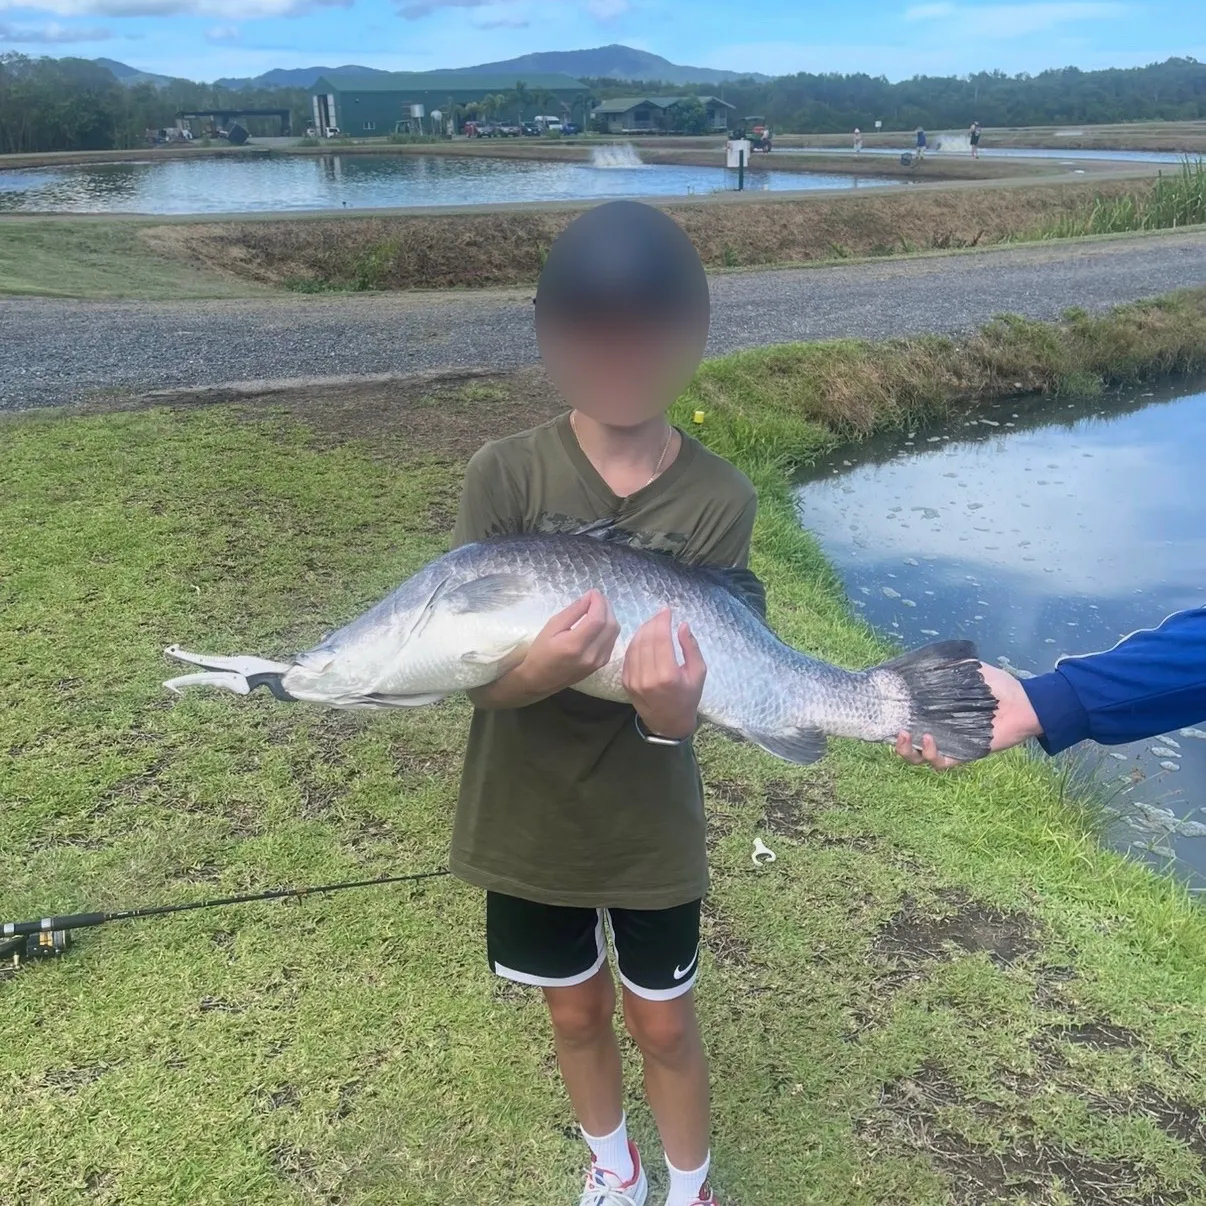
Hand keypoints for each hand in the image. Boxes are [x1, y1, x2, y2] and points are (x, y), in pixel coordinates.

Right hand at [515, 589, 620, 696]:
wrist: (541, 680)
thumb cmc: (541, 652)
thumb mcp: (551, 627)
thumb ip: (573, 611)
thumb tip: (590, 597)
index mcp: (575, 646)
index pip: (597, 619)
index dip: (598, 602)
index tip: (592, 592)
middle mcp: (591, 655)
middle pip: (610, 624)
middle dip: (606, 606)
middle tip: (595, 597)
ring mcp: (599, 661)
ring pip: (614, 632)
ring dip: (609, 615)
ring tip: (597, 607)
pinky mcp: (602, 663)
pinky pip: (612, 640)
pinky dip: (609, 627)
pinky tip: (599, 622)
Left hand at [622, 609, 706, 740]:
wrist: (668, 723)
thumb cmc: (688, 697)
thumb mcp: (698, 673)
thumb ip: (691, 647)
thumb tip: (682, 625)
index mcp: (667, 675)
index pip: (661, 638)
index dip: (662, 621)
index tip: (667, 611)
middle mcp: (647, 677)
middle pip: (646, 639)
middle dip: (653, 623)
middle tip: (661, 615)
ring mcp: (633, 680)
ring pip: (634, 645)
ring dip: (643, 630)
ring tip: (653, 624)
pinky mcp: (626, 682)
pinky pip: (628, 656)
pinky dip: (636, 643)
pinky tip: (644, 637)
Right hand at [895, 661, 1042, 769]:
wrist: (1025, 703)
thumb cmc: (998, 686)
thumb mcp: (969, 669)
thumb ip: (948, 665)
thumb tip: (922, 660)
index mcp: (938, 713)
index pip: (910, 720)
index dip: (895, 719)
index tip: (885, 710)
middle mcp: (941, 730)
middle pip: (910, 746)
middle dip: (897, 744)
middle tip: (896, 731)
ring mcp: (951, 744)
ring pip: (921, 759)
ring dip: (909, 751)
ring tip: (909, 735)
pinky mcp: (964, 754)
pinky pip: (942, 763)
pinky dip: (932, 755)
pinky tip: (929, 740)